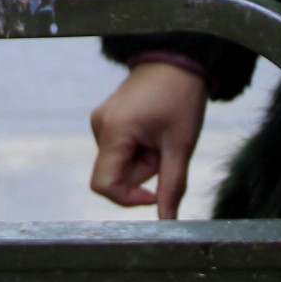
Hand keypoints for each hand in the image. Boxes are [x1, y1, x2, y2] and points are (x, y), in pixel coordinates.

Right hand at [88, 61, 208, 218]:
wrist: (177, 60)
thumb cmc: (181, 97)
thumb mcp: (181, 144)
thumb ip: (172, 185)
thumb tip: (168, 221)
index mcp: (114, 131)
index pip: (104, 185)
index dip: (129, 198)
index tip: (156, 193)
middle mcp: (100, 126)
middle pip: (115, 174)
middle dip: (144, 171)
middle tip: (166, 149)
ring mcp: (101, 121)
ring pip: (119, 163)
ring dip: (142, 160)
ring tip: (161, 135)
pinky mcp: (107, 119)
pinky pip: (119, 149)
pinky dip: (138, 149)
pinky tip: (152, 129)